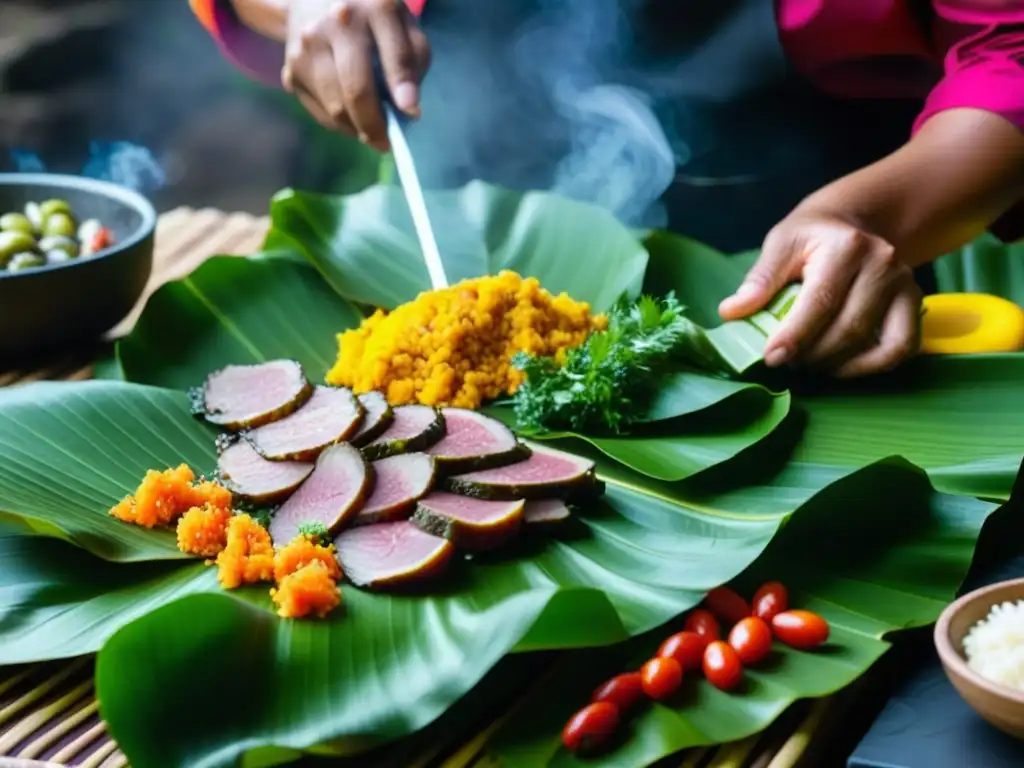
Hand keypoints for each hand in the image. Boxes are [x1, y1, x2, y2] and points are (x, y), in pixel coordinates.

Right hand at [282, 0, 430, 150]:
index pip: (394, 54)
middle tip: (387, 143)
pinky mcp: (291, 68)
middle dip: (376, 125)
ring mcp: (308, 46)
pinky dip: (339, 124)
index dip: (402, 87)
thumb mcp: (401, 25)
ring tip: (370, 130)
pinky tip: (350, 117)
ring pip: (336, 108)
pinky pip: (320, 113)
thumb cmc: (371, 19)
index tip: (412, 113)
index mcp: (375, 7)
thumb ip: (412, 62)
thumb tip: (408, 109)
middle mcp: (337, 23)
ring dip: (357, 129)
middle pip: (357, 90)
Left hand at [718, 211, 921, 377]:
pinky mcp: (915, 303)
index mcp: (847, 246)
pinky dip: (870, 367)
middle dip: (812, 355)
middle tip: (785, 362)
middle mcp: (883, 264)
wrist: (855, 222)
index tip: (771, 358)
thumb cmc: (811, 237)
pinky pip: (900, 348)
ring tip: (808, 364)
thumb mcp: (780, 244)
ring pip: (874, 344)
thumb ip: (760, 279)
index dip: (794, 335)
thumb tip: (731, 312)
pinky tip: (840, 366)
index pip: (820, 301)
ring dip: (836, 365)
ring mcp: (905, 284)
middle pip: (848, 328)